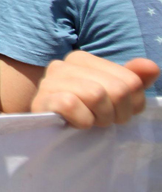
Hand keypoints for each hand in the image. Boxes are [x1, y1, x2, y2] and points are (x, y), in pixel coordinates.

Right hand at [32, 51, 158, 128]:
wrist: (47, 132)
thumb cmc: (83, 112)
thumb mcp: (112, 96)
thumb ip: (133, 79)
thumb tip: (151, 67)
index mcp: (81, 59)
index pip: (131, 81)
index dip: (132, 104)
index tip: (116, 111)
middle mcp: (64, 64)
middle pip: (118, 89)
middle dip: (117, 113)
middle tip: (103, 119)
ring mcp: (49, 81)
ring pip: (97, 94)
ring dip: (100, 118)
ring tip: (89, 121)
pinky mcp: (41, 99)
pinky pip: (71, 105)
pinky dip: (81, 120)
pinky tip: (74, 123)